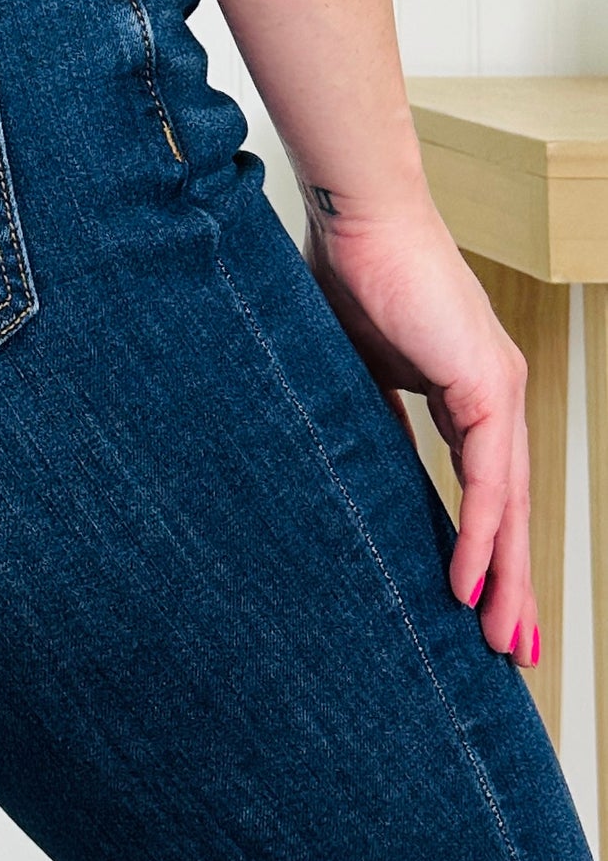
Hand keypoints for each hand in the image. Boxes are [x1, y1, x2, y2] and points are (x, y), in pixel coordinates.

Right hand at [302, 194, 537, 669]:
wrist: (359, 213)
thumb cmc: (348, 267)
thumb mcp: (357, 365)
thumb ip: (372, 416)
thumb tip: (364, 469)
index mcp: (467, 385)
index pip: (486, 483)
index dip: (487, 545)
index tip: (476, 600)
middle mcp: (496, 390)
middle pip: (511, 504)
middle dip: (512, 581)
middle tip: (510, 648)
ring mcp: (499, 386)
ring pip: (511, 501)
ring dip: (507, 576)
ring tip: (499, 636)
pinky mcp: (487, 382)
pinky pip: (488, 477)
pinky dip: (483, 533)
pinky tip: (472, 580)